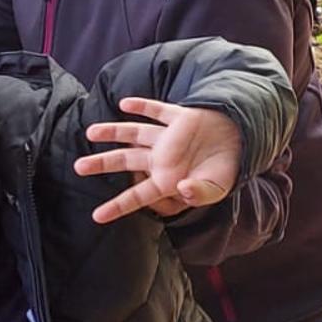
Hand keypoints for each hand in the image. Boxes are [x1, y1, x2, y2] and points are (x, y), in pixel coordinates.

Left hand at [76, 97, 243, 223]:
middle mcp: (163, 158)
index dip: (117, 206)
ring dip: (112, 132)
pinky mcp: (180, 118)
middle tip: (77, 168)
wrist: (244, 144)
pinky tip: (125, 104)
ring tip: (89, 132)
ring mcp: (169, 137)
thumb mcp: (216, 188)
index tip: (96, 217)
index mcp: (167, 180)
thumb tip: (181, 190)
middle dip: (101, 164)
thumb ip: (199, 193)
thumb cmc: (227, 170)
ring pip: (134, 134)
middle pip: (125, 161)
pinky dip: (142, 106)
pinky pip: (157, 111)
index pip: (137, 196)